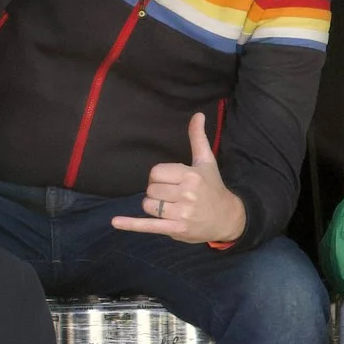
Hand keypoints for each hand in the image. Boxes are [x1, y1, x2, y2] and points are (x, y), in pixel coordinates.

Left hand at [109, 113, 246, 245]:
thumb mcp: (206, 162)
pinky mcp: (176, 229)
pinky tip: (115, 222)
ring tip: (170, 208)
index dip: (159, 177)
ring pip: (148, 206)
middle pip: (151, 189)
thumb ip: (198, 138)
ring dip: (154, 207)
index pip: (155, 172)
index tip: (172, 182)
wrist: (228, 218)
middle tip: (174, 196)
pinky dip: (131, 224)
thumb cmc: (213, 188)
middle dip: (158, 193)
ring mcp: (181, 213)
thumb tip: (197, 114)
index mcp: (191, 175)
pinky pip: (148, 225)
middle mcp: (187, 194)